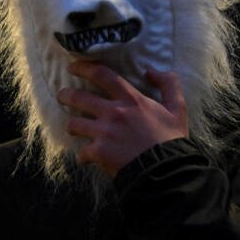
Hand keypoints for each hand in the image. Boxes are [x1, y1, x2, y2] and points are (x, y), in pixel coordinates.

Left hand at [57, 62, 188, 175]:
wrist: (168, 172)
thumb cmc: (172, 140)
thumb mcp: (177, 109)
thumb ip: (168, 84)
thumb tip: (151, 70)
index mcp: (131, 100)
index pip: (102, 75)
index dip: (83, 67)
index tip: (72, 67)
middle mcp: (113, 112)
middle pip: (78, 97)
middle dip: (65, 95)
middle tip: (61, 96)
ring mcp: (103, 132)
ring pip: (73, 123)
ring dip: (72, 126)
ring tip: (73, 127)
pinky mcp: (98, 153)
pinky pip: (81, 152)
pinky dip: (83, 156)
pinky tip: (86, 158)